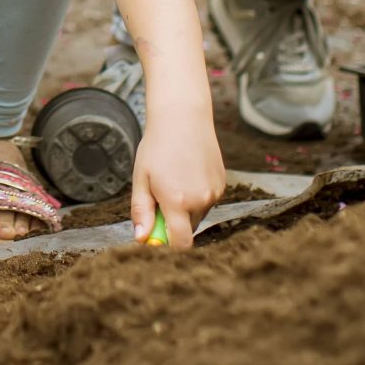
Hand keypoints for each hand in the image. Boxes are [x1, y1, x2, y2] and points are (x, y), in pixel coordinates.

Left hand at [131, 95, 225, 250]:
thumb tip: (141, 238)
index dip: (168, 247)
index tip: (156, 239)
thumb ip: (141, 211)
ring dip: (186, 208)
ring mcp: (215, 192)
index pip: (180, 244)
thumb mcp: (142, 178)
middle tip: (159, 197)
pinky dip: (197, 195)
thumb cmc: (157, 147)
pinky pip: (207, 200)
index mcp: (178, 202)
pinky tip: (188, 172)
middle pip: (188, 229)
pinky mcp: (222, 184)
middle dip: (173, 223)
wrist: (183, 116)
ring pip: (198, 214)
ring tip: (174, 178)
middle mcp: (201, 200)